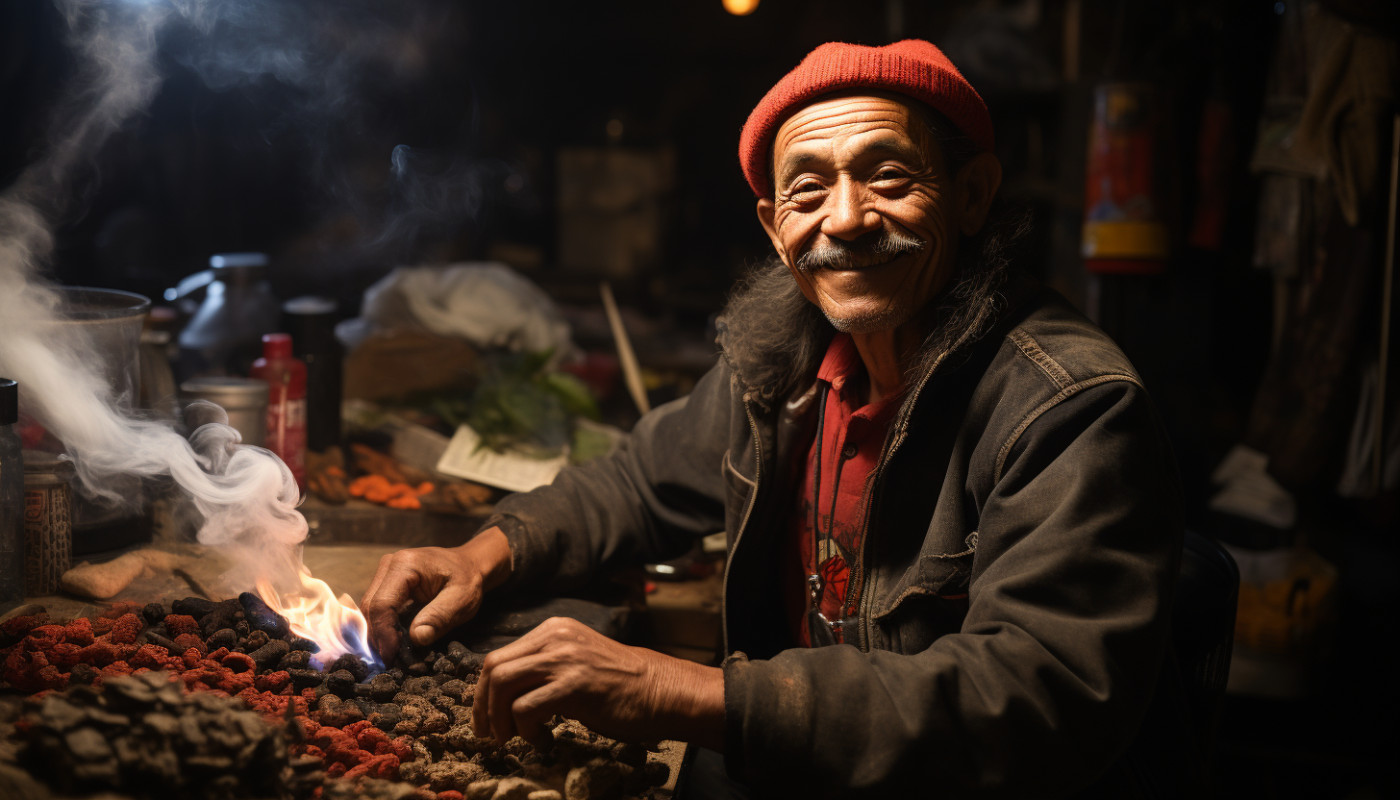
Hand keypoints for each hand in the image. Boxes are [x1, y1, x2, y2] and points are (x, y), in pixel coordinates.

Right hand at [360, 526, 512, 656]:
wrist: (469, 565)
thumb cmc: (467, 580)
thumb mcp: (462, 599)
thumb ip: (440, 616)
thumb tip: (417, 638)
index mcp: (405, 564)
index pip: (382, 604)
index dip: (383, 633)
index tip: (392, 657)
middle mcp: (389, 565)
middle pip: (370, 607)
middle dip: (378, 636)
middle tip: (392, 660)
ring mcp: (385, 573)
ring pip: (370, 610)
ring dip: (379, 633)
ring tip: (395, 653)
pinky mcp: (386, 583)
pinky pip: (377, 608)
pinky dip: (383, 627)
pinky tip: (395, 641)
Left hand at [474, 616, 723, 749]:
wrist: (661, 692)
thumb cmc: (620, 686)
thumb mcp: (576, 664)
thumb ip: (544, 668)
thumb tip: (504, 694)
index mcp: (553, 630)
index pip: (498, 656)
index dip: (483, 692)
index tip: (484, 718)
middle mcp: (556, 637)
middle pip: (493, 668)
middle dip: (483, 706)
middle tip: (489, 734)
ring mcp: (565, 658)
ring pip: (502, 684)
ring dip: (499, 719)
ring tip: (513, 738)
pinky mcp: (575, 684)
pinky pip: (526, 707)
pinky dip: (526, 730)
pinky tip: (543, 739)